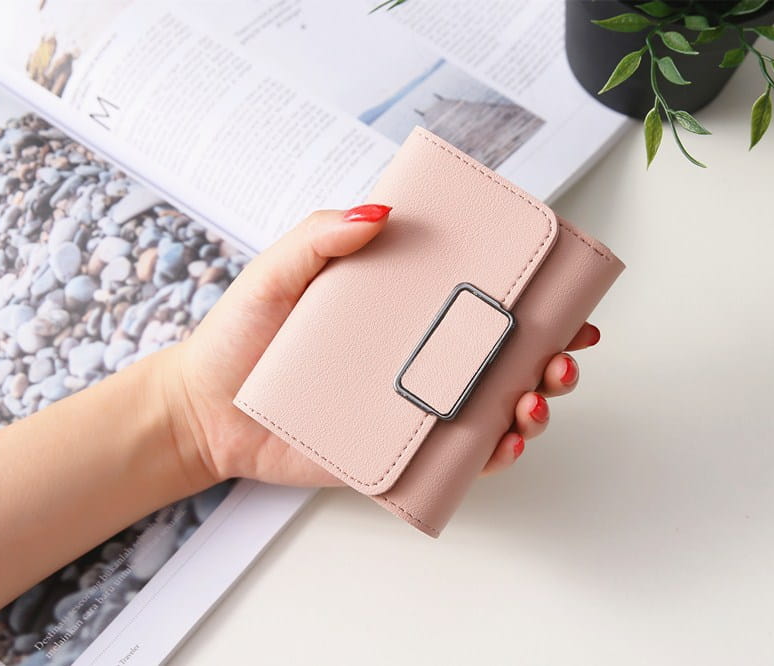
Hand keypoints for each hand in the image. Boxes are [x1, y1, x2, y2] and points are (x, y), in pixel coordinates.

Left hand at [162, 206, 601, 488]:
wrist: (204, 412)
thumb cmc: (240, 339)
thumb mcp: (276, 273)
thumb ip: (320, 237)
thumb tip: (379, 214)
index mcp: (404, 310)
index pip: (482, 301)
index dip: (536, 302)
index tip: (569, 302)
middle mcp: (420, 357)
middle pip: (506, 357)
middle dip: (553, 359)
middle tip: (561, 358)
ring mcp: (413, 405)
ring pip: (495, 407)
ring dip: (534, 405)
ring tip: (532, 401)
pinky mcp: (398, 452)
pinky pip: (459, 458)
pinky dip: (493, 454)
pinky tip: (503, 443)